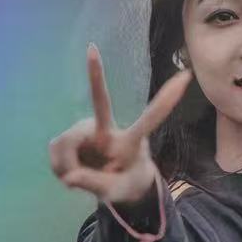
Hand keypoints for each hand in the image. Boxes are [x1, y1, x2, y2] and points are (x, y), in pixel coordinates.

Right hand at [49, 44, 190, 205]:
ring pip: (66, 145)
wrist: (114, 184)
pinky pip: (57, 151)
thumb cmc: (126, 184)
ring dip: (65, 167)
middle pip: (100, 103)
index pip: (150, 119)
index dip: (165, 101)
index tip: (184, 77)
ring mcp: (88, 131)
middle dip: (96, 76)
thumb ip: (94, 184)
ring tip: (74, 182)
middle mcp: (108, 130)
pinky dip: (59, 167)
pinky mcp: (70, 137)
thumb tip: (69, 178)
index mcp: (130, 142)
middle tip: (91, 49)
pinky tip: (70, 171)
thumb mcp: (115, 192)